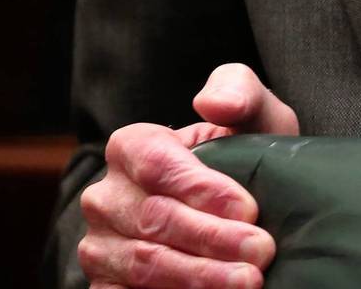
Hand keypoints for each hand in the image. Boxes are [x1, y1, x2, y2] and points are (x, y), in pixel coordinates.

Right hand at [79, 64, 300, 288]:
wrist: (235, 213)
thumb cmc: (240, 156)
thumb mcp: (251, 115)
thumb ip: (238, 91)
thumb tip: (214, 103)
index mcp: (129, 146)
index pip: (158, 167)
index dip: (202, 190)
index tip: (249, 209)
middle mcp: (104, 197)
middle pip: (154, 219)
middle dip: (212, 238)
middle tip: (261, 252)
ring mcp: (99, 246)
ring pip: (145, 264)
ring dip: (199, 277)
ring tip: (248, 281)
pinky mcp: (106, 288)